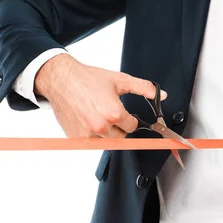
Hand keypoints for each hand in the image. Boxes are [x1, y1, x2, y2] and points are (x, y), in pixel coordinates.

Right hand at [34, 53, 166, 137]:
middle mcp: (101, 126)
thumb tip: (160, 94)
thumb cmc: (87, 79)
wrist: (61, 79)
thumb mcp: (119, 80)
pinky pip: (91, 143)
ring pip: (107, 142)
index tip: (124, 113)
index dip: (129, 119)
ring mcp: (88, 134)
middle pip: (121, 136)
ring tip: (98, 116)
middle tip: (110, 112)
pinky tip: (88, 120)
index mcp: (114, 114)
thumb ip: (143, 88)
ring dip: (106, 133)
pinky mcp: (76, 138)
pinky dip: (92, 135)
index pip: (132, 126)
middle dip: (119, 126)